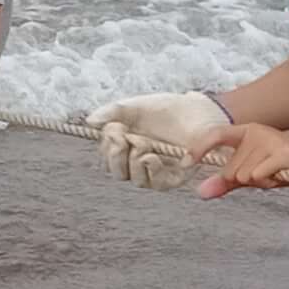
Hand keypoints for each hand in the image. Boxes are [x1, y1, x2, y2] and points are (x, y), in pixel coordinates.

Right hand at [87, 90, 229, 188]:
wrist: (199, 110)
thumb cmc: (167, 109)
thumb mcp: (135, 107)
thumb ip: (112, 112)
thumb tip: (90, 121)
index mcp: (127, 146)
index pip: (106, 157)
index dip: (106, 146)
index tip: (115, 128)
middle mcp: (139, 162)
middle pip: (116, 172)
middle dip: (115, 154)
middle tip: (124, 135)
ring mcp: (156, 171)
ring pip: (132, 178)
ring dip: (133, 157)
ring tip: (145, 141)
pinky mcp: (172, 178)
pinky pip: (153, 182)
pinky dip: (148, 168)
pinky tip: (151, 155)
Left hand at [187, 118, 288, 194]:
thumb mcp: (256, 175)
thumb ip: (229, 182)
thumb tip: (200, 192)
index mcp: (248, 132)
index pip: (215, 135)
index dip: (197, 148)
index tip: (185, 162)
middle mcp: (255, 131)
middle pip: (231, 170)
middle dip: (248, 181)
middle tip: (271, 174)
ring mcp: (267, 139)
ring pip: (244, 176)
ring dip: (261, 183)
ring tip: (279, 173)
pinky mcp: (280, 152)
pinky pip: (258, 177)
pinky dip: (270, 182)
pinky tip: (286, 174)